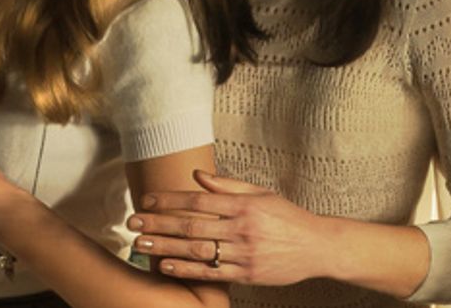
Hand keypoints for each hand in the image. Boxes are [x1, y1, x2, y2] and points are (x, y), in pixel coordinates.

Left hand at [130, 169, 330, 286]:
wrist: (318, 247)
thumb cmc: (288, 218)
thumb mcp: (262, 194)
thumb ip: (228, 185)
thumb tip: (198, 175)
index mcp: (245, 205)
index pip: (199, 200)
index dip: (169, 199)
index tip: (146, 199)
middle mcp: (242, 228)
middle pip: (191, 226)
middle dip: (158, 224)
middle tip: (132, 223)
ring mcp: (244, 253)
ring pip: (196, 251)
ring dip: (164, 248)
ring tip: (139, 246)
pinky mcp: (247, 274)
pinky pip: (210, 273)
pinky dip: (186, 270)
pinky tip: (165, 266)